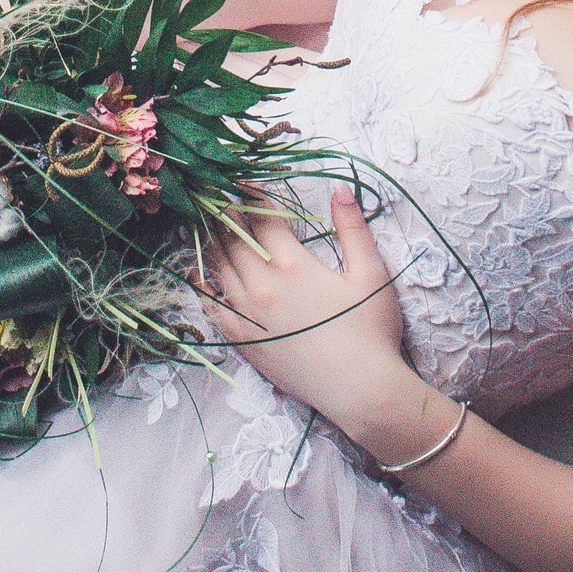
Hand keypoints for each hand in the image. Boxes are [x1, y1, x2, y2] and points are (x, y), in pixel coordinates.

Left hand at [203, 185, 411, 417]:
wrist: (359, 391)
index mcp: (292, 265)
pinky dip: (205, 286)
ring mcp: (248, 316)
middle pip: (232, 239)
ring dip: (212, 242)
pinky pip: (213, 307)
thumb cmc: (370, 331)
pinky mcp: (244, 342)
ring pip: (218, 269)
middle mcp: (262, 287)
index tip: (243, 181)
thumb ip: (353, 228)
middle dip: (226, 213)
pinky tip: (201, 273)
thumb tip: (339, 189)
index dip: (252, 195)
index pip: (262, 218)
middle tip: (219, 196)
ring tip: (207, 224)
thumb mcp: (371, 273)